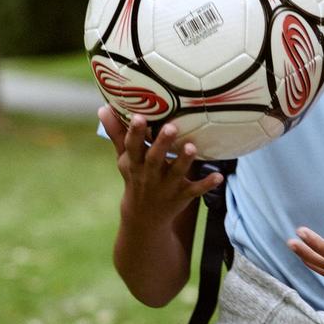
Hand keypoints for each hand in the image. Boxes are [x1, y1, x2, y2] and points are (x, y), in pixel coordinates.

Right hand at [101, 107, 219, 224]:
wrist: (143, 216)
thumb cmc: (136, 177)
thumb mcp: (125, 158)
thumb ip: (118, 134)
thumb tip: (103, 108)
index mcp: (135, 163)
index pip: (132, 146)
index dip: (134, 133)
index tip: (138, 117)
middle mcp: (150, 175)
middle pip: (155, 158)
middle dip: (162, 144)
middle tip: (171, 127)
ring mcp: (166, 186)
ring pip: (176, 173)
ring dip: (184, 161)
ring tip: (191, 147)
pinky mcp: (182, 195)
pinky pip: (195, 190)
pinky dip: (207, 184)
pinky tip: (219, 176)